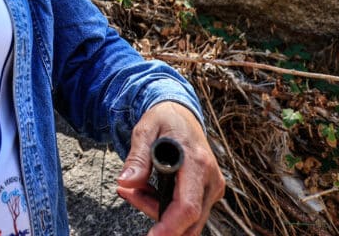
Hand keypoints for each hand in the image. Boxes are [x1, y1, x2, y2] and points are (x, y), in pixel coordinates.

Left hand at [116, 101, 224, 235]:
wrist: (181, 114)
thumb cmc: (163, 120)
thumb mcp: (145, 130)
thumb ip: (137, 157)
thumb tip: (125, 181)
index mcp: (197, 162)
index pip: (188, 207)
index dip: (169, 227)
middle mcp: (211, 179)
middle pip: (188, 221)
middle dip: (156, 218)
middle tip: (127, 193)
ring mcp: (212, 188)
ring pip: (187, 220)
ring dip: (156, 211)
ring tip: (132, 187)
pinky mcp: (208, 192)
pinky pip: (187, 213)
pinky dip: (164, 208)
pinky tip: (146, 189)